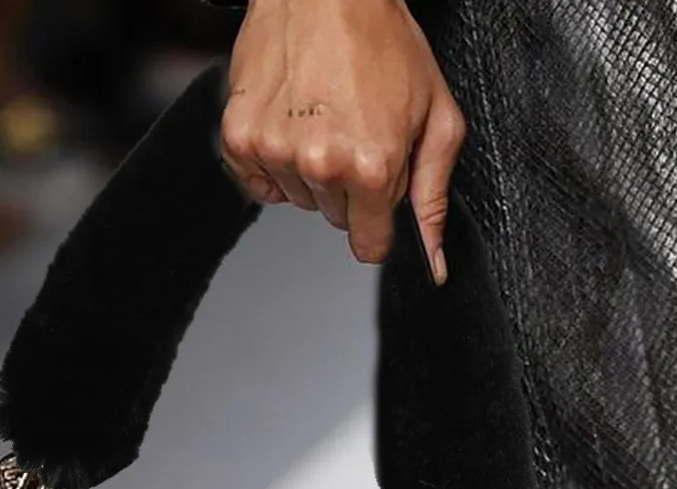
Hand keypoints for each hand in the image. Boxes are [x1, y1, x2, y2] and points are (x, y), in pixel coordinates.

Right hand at [220, 0, 464, 279]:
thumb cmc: (382, 41)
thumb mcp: (436, 116)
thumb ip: (433, 195)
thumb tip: (434, 258)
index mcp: (371, 166)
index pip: (369, 245)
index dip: (378, 222)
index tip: (378, 196)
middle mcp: (320, 164)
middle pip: (334, 218)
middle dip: (349, 186)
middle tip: (355, 130)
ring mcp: (275, 151)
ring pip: (298, 198)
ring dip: (311, 169)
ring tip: (324, 116)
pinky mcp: (240, 138)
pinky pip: (260, 182)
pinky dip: (275, 160)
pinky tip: (292, 120)